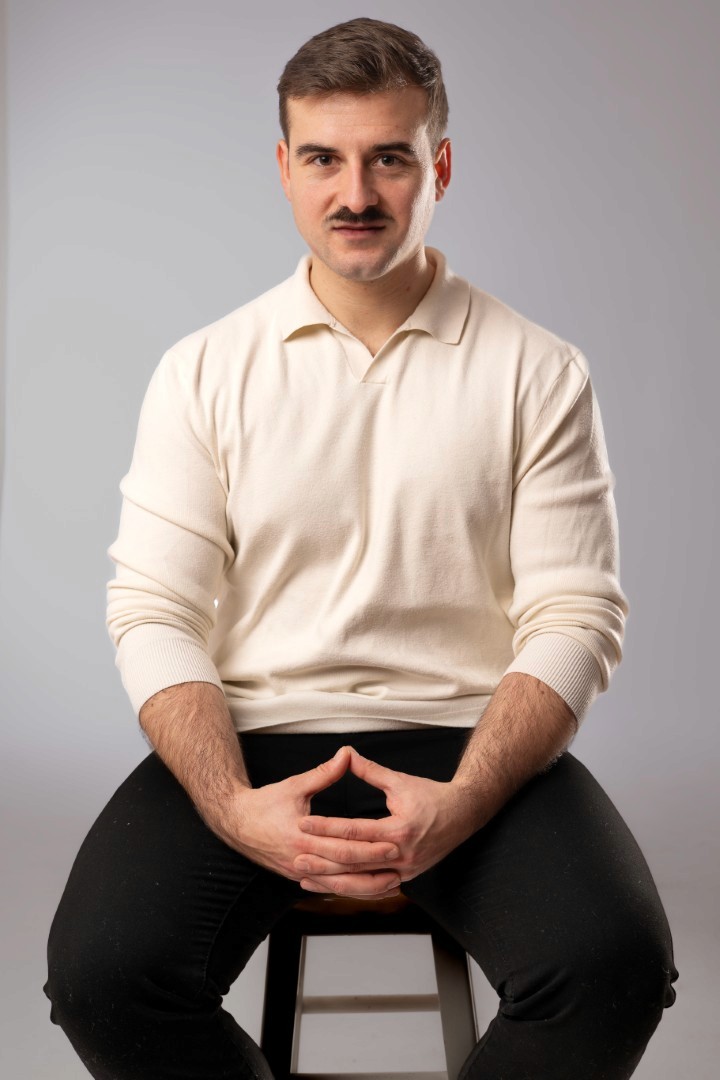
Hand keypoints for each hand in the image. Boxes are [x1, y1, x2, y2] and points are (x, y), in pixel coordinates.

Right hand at [212, 746, 401, 894]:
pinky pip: (327, 886)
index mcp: (301, 837)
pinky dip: (348, 888)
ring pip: (337, 885)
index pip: (342, 846)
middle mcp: (300, 859)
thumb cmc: (264, 802)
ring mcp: (298, 871)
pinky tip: (367, 888)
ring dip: (364, 887)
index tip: (392, 844)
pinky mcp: (297, 876)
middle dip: (372, 871)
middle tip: (399, 866)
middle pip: (343, 870)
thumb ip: (324, 773)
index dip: (369, 847)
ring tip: (391, 884)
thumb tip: (346, 754)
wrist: (235, 823)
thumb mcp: (295, 785)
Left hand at [294, 746, 479, 895]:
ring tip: (306, 879)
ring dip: (333, 882)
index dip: (326, 827)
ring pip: (363, 882)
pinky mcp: (406, 877)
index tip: (303, 824)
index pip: (355, 831)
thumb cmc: (432, 796)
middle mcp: (402, 854)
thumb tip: (345, 754)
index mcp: (400, 829)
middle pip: (355, 861)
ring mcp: (405, 870)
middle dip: (323, 861)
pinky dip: (352, 890)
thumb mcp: (400, 781)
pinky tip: (333, 888)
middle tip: (296, 858)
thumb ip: (370, 771)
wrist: (464, 814)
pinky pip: (375, 888)